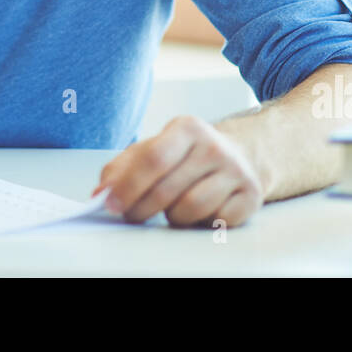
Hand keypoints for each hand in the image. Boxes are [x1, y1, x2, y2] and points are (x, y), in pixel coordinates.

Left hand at [92, 115, 264, 227]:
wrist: (239, 156)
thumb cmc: (186, 156)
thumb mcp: (154, 148)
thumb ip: (121, 167)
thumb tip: (100, 194)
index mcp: (187, 128)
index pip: (153, 158)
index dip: (128, 185)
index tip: (109, 204)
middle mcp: (214, 146)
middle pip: (167, 189)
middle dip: (141, 208)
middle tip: (131, 214)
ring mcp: (236, 171)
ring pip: (190, 209)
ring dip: (172, 216)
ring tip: (172, 208)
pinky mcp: (251, 196)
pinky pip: (215, 221)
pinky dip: (200, 223)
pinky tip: (199, 212)